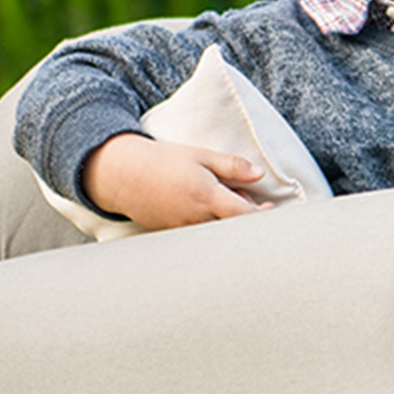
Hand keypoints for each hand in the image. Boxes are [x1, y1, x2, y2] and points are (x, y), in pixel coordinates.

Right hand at [80, 133, 268, 229]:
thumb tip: (259, 173)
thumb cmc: (164, 160)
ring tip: (225, 205)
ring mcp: (184, 230)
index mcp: (207, 195)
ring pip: (217, 236)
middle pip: (233, 230)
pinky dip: (210, 229)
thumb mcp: (201, 156)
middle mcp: (196, 218)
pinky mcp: (174, 235)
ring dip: (228, 225)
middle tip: (252, 207)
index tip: (269, 208)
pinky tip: (208, 214)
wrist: (123, 174)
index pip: (243, 215)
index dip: (261, 215)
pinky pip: (200, 238)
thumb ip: (232, 166)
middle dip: (247, 222)